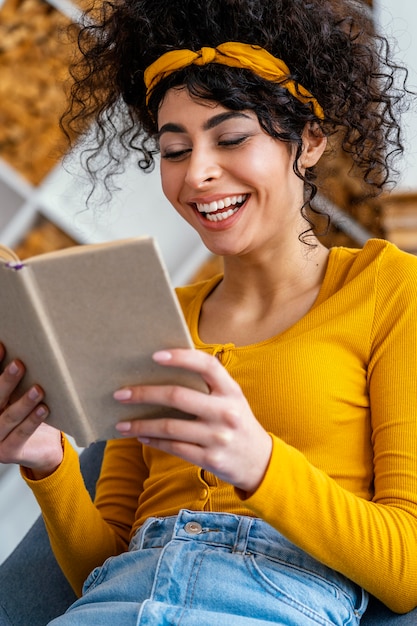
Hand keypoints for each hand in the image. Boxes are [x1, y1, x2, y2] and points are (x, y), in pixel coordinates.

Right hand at [0, 344, 62, 477]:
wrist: (43, 449)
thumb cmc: (30, 416)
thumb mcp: (21, 396)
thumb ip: (17, 381)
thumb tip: (26, 349)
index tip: (3, 347)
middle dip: (6, 382)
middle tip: (19, 365)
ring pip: (9, 417)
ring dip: (24, 402)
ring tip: (38, 389)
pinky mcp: (8, 452)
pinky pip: (21, 434)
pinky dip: (32, 421)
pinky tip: (43, 409)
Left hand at [114, 349, 271, 494]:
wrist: (260, 462)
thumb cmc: (237, 422)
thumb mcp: (232, 399)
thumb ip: (208, 385)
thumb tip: (163, 371)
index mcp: (231, 391)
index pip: (207, 366)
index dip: (181, 357)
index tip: (155, 355)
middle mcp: (226, 412)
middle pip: (178, 396)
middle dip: (145, 394)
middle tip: (120, 394)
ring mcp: (218, 437)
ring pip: (170, 427)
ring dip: (141, 424)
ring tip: (122, 422)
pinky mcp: (210, 459)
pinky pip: (174, 448)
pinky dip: (154, 441)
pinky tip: (141, 437)